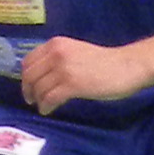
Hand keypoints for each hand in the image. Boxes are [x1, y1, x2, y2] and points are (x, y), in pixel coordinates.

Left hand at [19, 36, 150, 113]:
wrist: (128, 66)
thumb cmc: (104, 61)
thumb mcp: (75, 52)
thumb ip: (57, 59)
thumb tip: (40, 75)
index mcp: (55, 44)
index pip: (28, 61)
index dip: (26, 76)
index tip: (28, 86)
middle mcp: (56, 53)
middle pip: (30, 75)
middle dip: (28, 90)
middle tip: (31, 99)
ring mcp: (63, 69)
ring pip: (39, 88)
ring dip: (38, 100)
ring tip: (42, 106)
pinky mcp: (72, 84)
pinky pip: (50, 98)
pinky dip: (46, 106)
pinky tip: (48, 110)